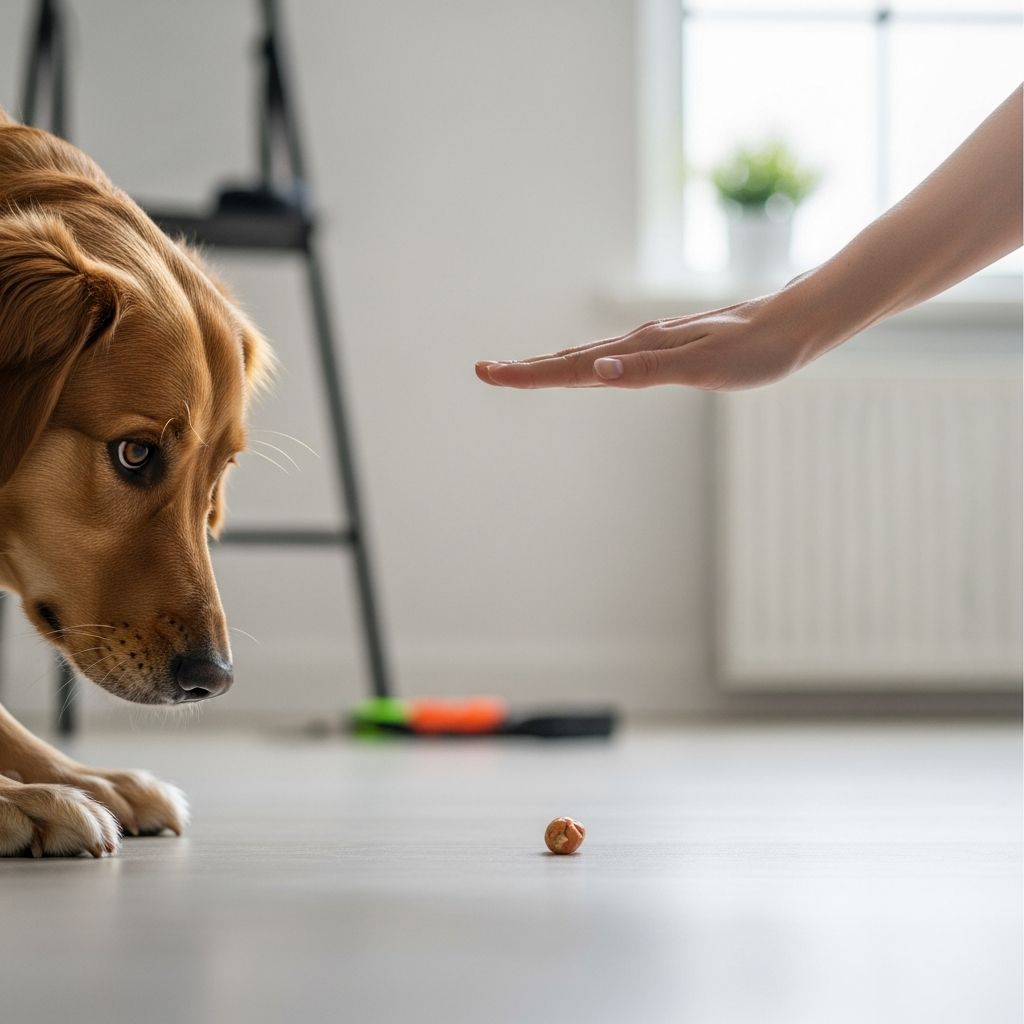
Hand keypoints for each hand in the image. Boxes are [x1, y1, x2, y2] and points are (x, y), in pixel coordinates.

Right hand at [475, 291, 818, 390]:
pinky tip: (588, 370)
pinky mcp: (668, 348)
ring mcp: (652, 344)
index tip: (488, 373)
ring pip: (589, 357)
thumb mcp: (704, 365)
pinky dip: (585, 366)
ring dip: (551, 367)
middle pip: (570, 359)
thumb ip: (647, 369)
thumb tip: (594, 370)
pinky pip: (614, 359)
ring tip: (520, 372)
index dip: (528, 374)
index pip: (571, 366)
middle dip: (527, 370)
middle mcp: (639, 344)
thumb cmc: (757, 350)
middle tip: (486, 372)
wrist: (796, 322)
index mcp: (640, 349)